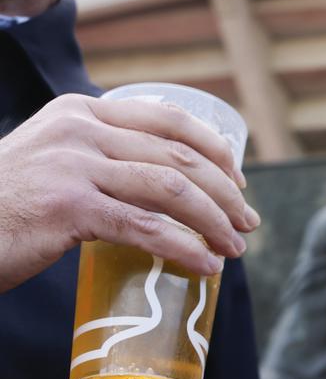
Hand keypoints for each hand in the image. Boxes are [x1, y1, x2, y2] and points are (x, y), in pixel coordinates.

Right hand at [0, 94, 258, 290]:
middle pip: (179, 155)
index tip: (239, 181)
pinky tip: (205, 267)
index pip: (168, 119)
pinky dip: (184, 249)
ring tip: (235, 248)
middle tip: (248, 223)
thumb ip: (96, 158)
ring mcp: (72, 165)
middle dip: (226, 192)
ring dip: (215, 221)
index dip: (216, 150)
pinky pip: (146, 228)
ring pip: (171, 189)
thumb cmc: (4, 205)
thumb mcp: (50, 161)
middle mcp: (79, 129)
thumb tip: (165, 183)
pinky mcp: (66, 207)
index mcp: (81, 111)